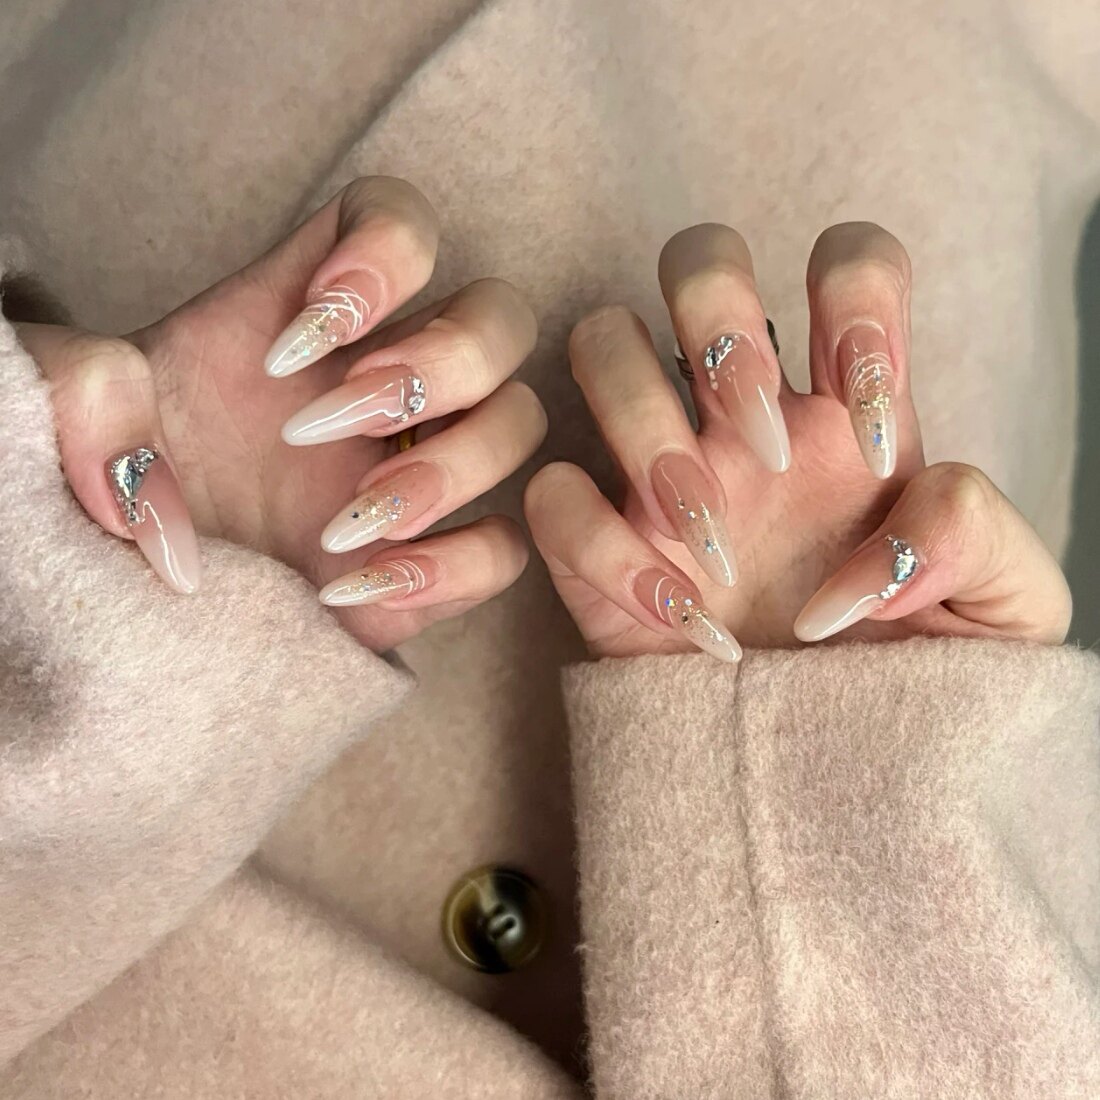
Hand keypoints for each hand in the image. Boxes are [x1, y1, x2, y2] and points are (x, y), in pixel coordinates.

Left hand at [21, 177, 543, 651]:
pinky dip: (451, 565)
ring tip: (341, 518)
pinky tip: (350, 582)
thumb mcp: (69, 412)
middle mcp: (383, 379)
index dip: (387, 251)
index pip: (400, 221)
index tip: (304, 330)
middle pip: (503, 317)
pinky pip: (504, 547)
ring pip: (522, 425)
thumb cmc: (117, 479)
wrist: (142, 583)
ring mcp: (419, 466)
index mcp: (307, 313)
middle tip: (335, 418)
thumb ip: (83, 396)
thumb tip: (150, 467)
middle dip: (443, 362)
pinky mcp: (434, 558)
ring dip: (450, 465)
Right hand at [525, 222, 1070, 660]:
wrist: (837, 779)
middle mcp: (744, 419)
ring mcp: (660, 473)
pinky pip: (553, 494)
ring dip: (647, 424)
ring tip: (715, 540)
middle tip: (769, 452)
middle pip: (696, 256)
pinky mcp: (595, 547)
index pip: (845, 262)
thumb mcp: (1002, 612)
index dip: (856, 300)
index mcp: (848, 408)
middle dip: (722, 325)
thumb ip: (981, 533)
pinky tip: (685, 623)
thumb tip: (879, 532)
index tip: (876, 433)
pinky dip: (606, 551)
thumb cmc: (921, 684)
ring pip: (599, 343)